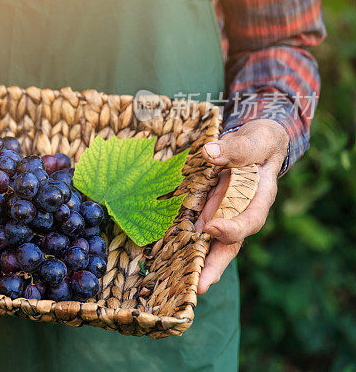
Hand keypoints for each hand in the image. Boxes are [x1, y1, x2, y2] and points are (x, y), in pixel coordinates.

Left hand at [194, 119, 288, 293]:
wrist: (255, 141)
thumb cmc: (259, 142)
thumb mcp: (255, 139)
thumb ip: (238, 147)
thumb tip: (210, 153)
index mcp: (259, 198)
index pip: (249, 220)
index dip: (231, 228)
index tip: (211, 227)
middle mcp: (240, 211)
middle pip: (229, 244)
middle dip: (215, 266)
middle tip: (199, 286)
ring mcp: (223, 212)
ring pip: (211, 242)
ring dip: (197, 261)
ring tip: (182, 283)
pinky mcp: (207, 209)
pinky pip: (195, 227)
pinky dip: (184, 242)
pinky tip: (166, 256)